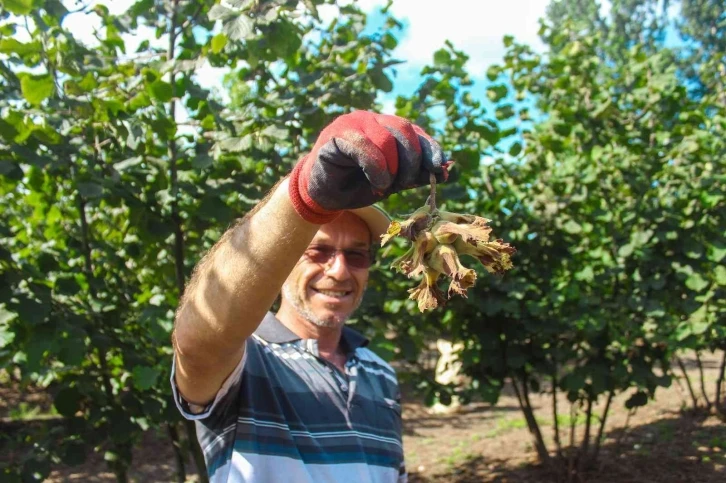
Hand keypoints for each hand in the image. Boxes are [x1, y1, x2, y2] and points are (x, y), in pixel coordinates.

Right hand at [288, 110, 450, 223]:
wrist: (322, 195)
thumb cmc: (357, 186)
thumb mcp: (393, 183)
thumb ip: (416, 175)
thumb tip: (448, 170)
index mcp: (386, 128)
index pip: (415, 131)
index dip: (430, 148)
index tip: (439, 168)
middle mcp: (372, 120)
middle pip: (404, 129)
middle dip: (412, 160)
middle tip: (405, 183)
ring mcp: (353, 123)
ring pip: (386, 137)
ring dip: (393, 167)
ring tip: (385, 186)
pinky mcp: (336, 134)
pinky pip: (364, 146)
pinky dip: (376, 167)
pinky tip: (376, 183)